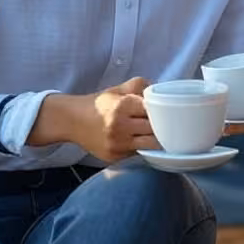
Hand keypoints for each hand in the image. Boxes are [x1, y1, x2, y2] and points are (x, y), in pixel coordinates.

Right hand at [32, 77, 161, 161]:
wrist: (73, 120)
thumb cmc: (100, 104)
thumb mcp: (120, 89)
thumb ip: (142, 86)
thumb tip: (163, 92)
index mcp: (122, 105)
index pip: (154, 110)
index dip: (164, 110)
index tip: (170, 111)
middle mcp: (119, 126)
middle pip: (155, 129)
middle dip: (164, 126)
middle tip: (170, 124)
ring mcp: (116, 144)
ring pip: (150, 145)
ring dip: (157, 140)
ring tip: (163, 135)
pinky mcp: (114, 157)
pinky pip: (138, 154)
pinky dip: (143, 148)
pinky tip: (144, 142)